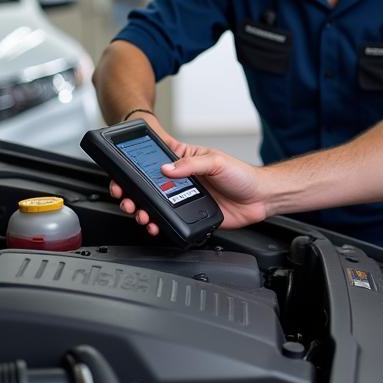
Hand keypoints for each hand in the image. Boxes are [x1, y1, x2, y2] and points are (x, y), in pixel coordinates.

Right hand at [109, 146, 268, 235]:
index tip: (123, 172)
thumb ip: (192, 165)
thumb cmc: (243, 175)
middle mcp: (182, 179)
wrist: (259, 199)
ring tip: (139, 213)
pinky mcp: (189, 214)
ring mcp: (184, 197)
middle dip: (132, 191)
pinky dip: (157, 223)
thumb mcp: (217, 162)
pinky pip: (168, 219)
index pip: (155, 158)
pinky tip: (154, 224)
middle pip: (148, 184)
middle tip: (126, 197)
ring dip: (142, 209)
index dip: (137, 163)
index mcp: (186, 160)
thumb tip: (166, 168)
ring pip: (155, 204)